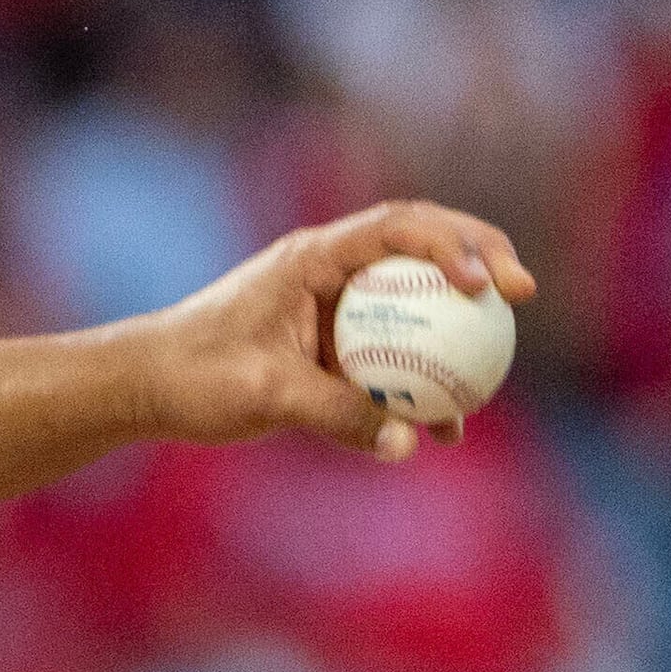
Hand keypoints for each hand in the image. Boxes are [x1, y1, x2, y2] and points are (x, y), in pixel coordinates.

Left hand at [129, 200, 537, 461]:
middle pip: (421, 247)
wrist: (146, 389)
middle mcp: (329, 271)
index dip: (453, 244)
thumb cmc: (193, 377)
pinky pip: (392, 355)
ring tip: (499, 366)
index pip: (398, 228)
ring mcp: (334, 307)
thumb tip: (408, 442)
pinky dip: (422, 381)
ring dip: (458, 325)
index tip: (486, 286)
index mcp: (312, 258)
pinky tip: (445, 428)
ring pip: (414, 302)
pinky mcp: (331, 348)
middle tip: (524, 292)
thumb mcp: (263, 394)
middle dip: (480, 258)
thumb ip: (336, 414)